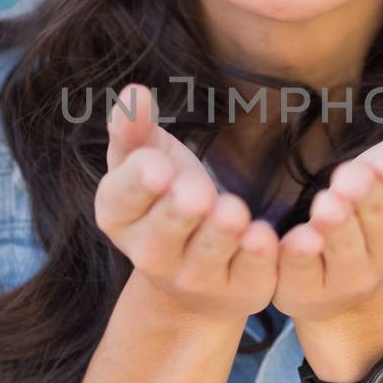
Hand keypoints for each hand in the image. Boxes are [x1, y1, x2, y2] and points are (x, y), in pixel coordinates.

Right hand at [94, 83, 278, 320]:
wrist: (197, 268)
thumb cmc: (167, 197)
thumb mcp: (147, 158)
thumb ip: (135, 128)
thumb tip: (133, 92)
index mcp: (119, 216)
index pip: (122, 199)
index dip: (139, 184)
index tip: (158, 168)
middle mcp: (151, 254)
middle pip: (164, 232)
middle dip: (180, 212)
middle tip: (196, 194)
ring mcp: (195, 278)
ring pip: (208, 254)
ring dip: (220, 234)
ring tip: (232, 213)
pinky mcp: (240, 290)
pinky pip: (250, 274)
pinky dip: (258, 258)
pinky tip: (264, 238)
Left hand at [271, 96, 382, 322]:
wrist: (338, 264)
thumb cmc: (377, 196)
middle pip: (382, 224)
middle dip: (367, 198)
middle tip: (349, 177)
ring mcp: (352, 276)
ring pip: (346, 253)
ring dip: (337, 229)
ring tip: (327, 205)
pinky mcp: (309, 288)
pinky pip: (305, 275)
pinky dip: (300, 259)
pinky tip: (294, 240)